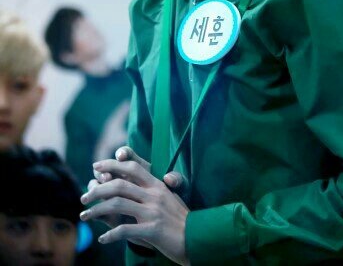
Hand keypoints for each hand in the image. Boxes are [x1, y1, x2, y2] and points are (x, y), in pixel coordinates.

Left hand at [80, 149, 190, 265]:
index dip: (112, 165)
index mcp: (157, 185)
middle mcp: (154, 195)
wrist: (198, 238)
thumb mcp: (167, 199)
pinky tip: (102, 238)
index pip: (132, 167)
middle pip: (119, 185)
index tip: (95, 167)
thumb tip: (127, 186)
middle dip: (96, 190)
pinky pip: (124, 230)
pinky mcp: (152, 230)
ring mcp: (153, 212)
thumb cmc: (180, 219)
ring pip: (116, 205)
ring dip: (96, 211)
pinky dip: (110, 234)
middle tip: (83, 197)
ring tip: (84, 217)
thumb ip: (149, 191)